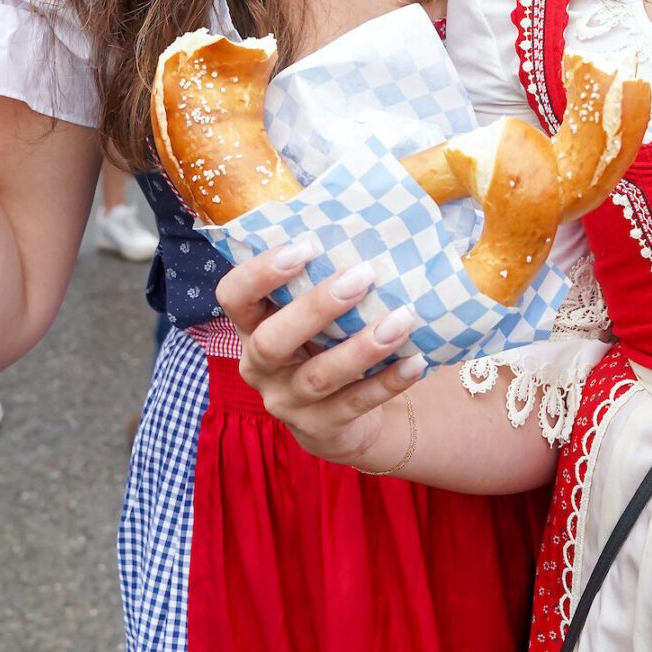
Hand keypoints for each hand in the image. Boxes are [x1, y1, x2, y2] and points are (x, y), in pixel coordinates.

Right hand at [215, 239, 425, 465]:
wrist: (340, 419)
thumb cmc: (326, 342)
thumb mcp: (312, 314)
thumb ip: (323, 278)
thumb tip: (367, 223)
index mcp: (252, 326)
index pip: (234, 296)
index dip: (261, 272)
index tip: (305, 245)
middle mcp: (260, 366)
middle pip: (272, 341)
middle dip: (317, 307)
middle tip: (364, 275)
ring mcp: (287, 402)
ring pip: (319, 376)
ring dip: (363, 346)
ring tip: (403, 318)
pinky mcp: (322, 428)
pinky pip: (356, 404)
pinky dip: (388, 382)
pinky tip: (417, 361)